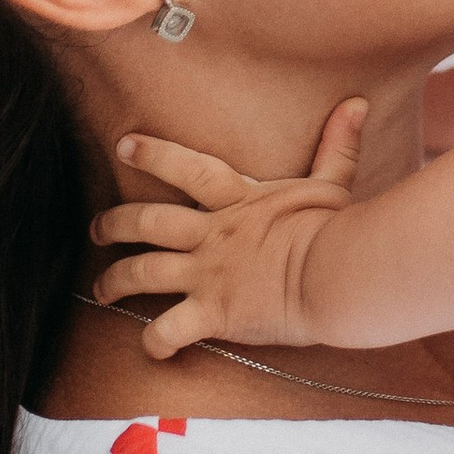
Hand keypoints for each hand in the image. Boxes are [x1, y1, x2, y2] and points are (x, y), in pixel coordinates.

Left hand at [92, 103, 366, 354]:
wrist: (334, 275)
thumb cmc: (336, 229)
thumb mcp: (333, 183)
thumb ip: (338, 146)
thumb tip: (357, 104)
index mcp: (236, 201)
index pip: (185, 168)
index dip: (151, 154)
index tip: (123, 146)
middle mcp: (212, 235)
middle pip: (147, 222)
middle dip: (114, 224)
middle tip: (97, 228)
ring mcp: (208, 274)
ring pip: (143, 273)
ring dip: (115, 281)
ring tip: (101, 289)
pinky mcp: (213, 313)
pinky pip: (169, 330)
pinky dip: (154, 342)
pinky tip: (151, 349)